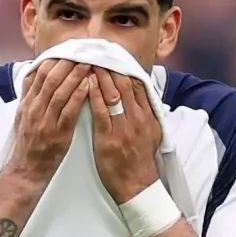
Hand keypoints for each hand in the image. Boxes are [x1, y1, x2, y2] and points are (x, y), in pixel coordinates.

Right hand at [9, 59, 90, 182]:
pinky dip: (79, 95)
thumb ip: (31, 96)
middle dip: (66, 62)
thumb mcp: (24, 117)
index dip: (53, 59)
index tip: (66, 48)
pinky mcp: (58, 132)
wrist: (27, 170)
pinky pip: (69, 110)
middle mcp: (34, 108)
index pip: (38, 73)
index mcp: (27, 103)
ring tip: (89, 62)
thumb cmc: (30, 144)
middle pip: (49, 77)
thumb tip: (35, 74)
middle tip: (82, 50)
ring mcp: (45, 120)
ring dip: (75, 74)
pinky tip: (89, 84)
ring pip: (59, 90)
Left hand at [86, 67, 163, 200]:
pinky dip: (93, 94)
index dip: (125, 68)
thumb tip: (140, 97)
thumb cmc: (139, 160)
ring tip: (89, 60)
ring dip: (100, 75)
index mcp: (148, 116)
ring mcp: (124, 127)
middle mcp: (138, 118)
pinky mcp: (109, 137)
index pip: (137, 84)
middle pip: (125, 84)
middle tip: (98, 51)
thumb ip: (145, 114)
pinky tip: (85, 82)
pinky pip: (101, 110)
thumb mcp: (150, 134)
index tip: (114, 55)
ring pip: (113, 93)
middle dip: (111, 66)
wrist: (137, 185)